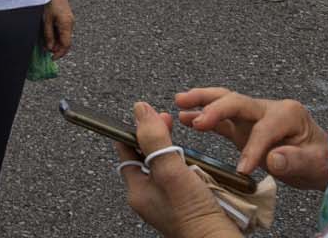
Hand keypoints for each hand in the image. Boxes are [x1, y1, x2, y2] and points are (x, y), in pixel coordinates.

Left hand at [43, 0, 74, 57]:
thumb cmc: (49, 1)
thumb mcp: (46, 20)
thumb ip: (48, 35)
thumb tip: (49, 48)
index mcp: (67, 25)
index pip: (66, 45)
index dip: (59, 54)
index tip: (51, 58)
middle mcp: (70, 23)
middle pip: (66, 41)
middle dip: (57, 48)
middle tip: (45, 51)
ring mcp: (69, 20)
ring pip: (64, 36)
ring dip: (56, 41)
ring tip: (45, 42)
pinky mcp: (66, 16)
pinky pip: (63, 30)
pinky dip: (57, 34)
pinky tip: (48, 33)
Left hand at [114, 104, 228, 237]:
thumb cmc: (193, 216)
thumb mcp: (170, 171)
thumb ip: (154, 141)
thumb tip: (140, 110)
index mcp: (137, 189)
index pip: (127, 150)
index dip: (137, 129)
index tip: (151, 114)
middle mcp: (149, 195)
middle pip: (148, 156)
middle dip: (159, 137)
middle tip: (171, 123)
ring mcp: (167, 200)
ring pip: (167, 165)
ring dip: (177, 152)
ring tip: (188, 146)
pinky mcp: (185, 202)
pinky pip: (183, 177)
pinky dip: (191, 167)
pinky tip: (201, 165)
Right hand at [173, 87, 327, 187]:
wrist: (321, 160)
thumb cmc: (320, 159)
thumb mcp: (314, 162)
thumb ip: (294, 159)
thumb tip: (272, 158)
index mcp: (287, 113)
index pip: (263, 129)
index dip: (252, 149)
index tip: (243, 170)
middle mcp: (268, 109)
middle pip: (237, 101)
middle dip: (216, 109)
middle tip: (196, 119)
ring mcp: (254, 116)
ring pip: (226, 102)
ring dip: (202, 101)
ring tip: (180, 101)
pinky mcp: (245, 127)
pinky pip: (223, 120)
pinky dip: (205, 116)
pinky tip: (185, 116)